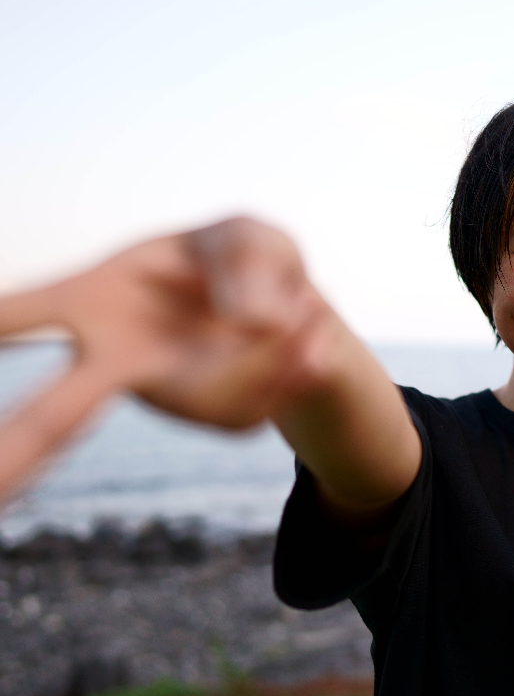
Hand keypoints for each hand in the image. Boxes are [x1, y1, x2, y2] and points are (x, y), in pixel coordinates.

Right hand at [0, 217, 333, 504]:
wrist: (294, 308)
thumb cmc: (243, 258)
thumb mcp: (250, 238)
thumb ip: (248, 264)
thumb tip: (254, 323)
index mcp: (95, 300)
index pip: (14, 317)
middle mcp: (115, 358)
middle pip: (52, 419)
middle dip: (13, 457)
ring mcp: (165, 394)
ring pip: (200, 401)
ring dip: (265, 355)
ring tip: (296, 309)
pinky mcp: (216, 416)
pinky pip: (259, 401)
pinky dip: (297, 360)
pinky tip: (302, 338)